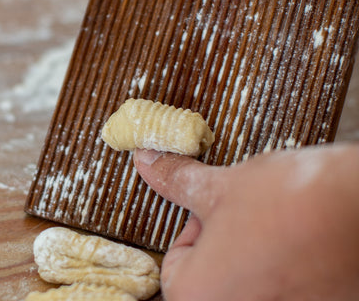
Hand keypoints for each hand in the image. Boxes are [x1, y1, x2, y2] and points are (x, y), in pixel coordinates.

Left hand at [133, 143, 358, 300]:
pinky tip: (301, 245)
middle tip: (249, 218)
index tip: (217, 208)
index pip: (174, 266)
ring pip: (250, 285)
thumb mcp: (221, 186)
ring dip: (256, 257)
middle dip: (225, 244)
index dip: (194, 227)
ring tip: (278, 229)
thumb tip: (147, 163)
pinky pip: (286, 289)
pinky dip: (287, 270)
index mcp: (201, 296)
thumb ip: (177, 181)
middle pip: (213, 279)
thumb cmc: (291, 204)